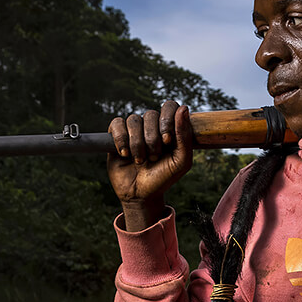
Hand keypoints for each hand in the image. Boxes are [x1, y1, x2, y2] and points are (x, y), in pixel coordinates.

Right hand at [107, 100, 192, 230]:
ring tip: (140, 160)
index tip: (167, 140)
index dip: (167, 119)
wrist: (142, 195)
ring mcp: (134, 130)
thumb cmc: (164, 178)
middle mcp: (152, 126)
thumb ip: (185, 136)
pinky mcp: (117, 135)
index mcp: (170, 128)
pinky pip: (117, 124)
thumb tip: (184, 108)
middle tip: (154, 157)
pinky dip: (121, 139)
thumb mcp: (181, 161)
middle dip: (152, 138)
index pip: (170, 106)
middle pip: (151, 114)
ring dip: (137, 143)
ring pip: (134, 120)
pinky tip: (125, 154)